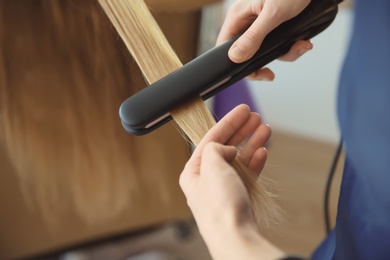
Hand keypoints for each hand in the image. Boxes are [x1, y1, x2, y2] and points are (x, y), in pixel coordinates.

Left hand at [179, 105, 282, 259]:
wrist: (235, 237)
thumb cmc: (219, 206)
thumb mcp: (211, 166)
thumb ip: (215, 148)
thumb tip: (225, 148)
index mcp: (194, 171)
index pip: (210, 138)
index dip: (228, 121)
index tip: (242, 109)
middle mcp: (206, 179)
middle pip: (225, 146)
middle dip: (241, 130)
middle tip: (255, 117)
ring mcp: (223, 189)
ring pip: (238, 159)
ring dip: (251, 142)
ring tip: (265, 129)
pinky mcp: (237, 197)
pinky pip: (246, 174)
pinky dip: (255, 161)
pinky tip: (263, 151)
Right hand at [217, 0, 311, 80]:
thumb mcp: (273, 14)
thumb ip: (254, 36)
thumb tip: (235, 56)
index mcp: (238, 16)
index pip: (225, 47)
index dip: (235, 63)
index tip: (251, 72)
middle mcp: (246, 21)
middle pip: (245, 53)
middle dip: (264, 62)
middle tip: (271, 73)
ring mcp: (259, 25)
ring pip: (264, 51)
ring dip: (284, 53)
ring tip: (300, 46)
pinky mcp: (273, 26)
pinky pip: (277, 44)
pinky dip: (291, 46)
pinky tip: (302, 41)